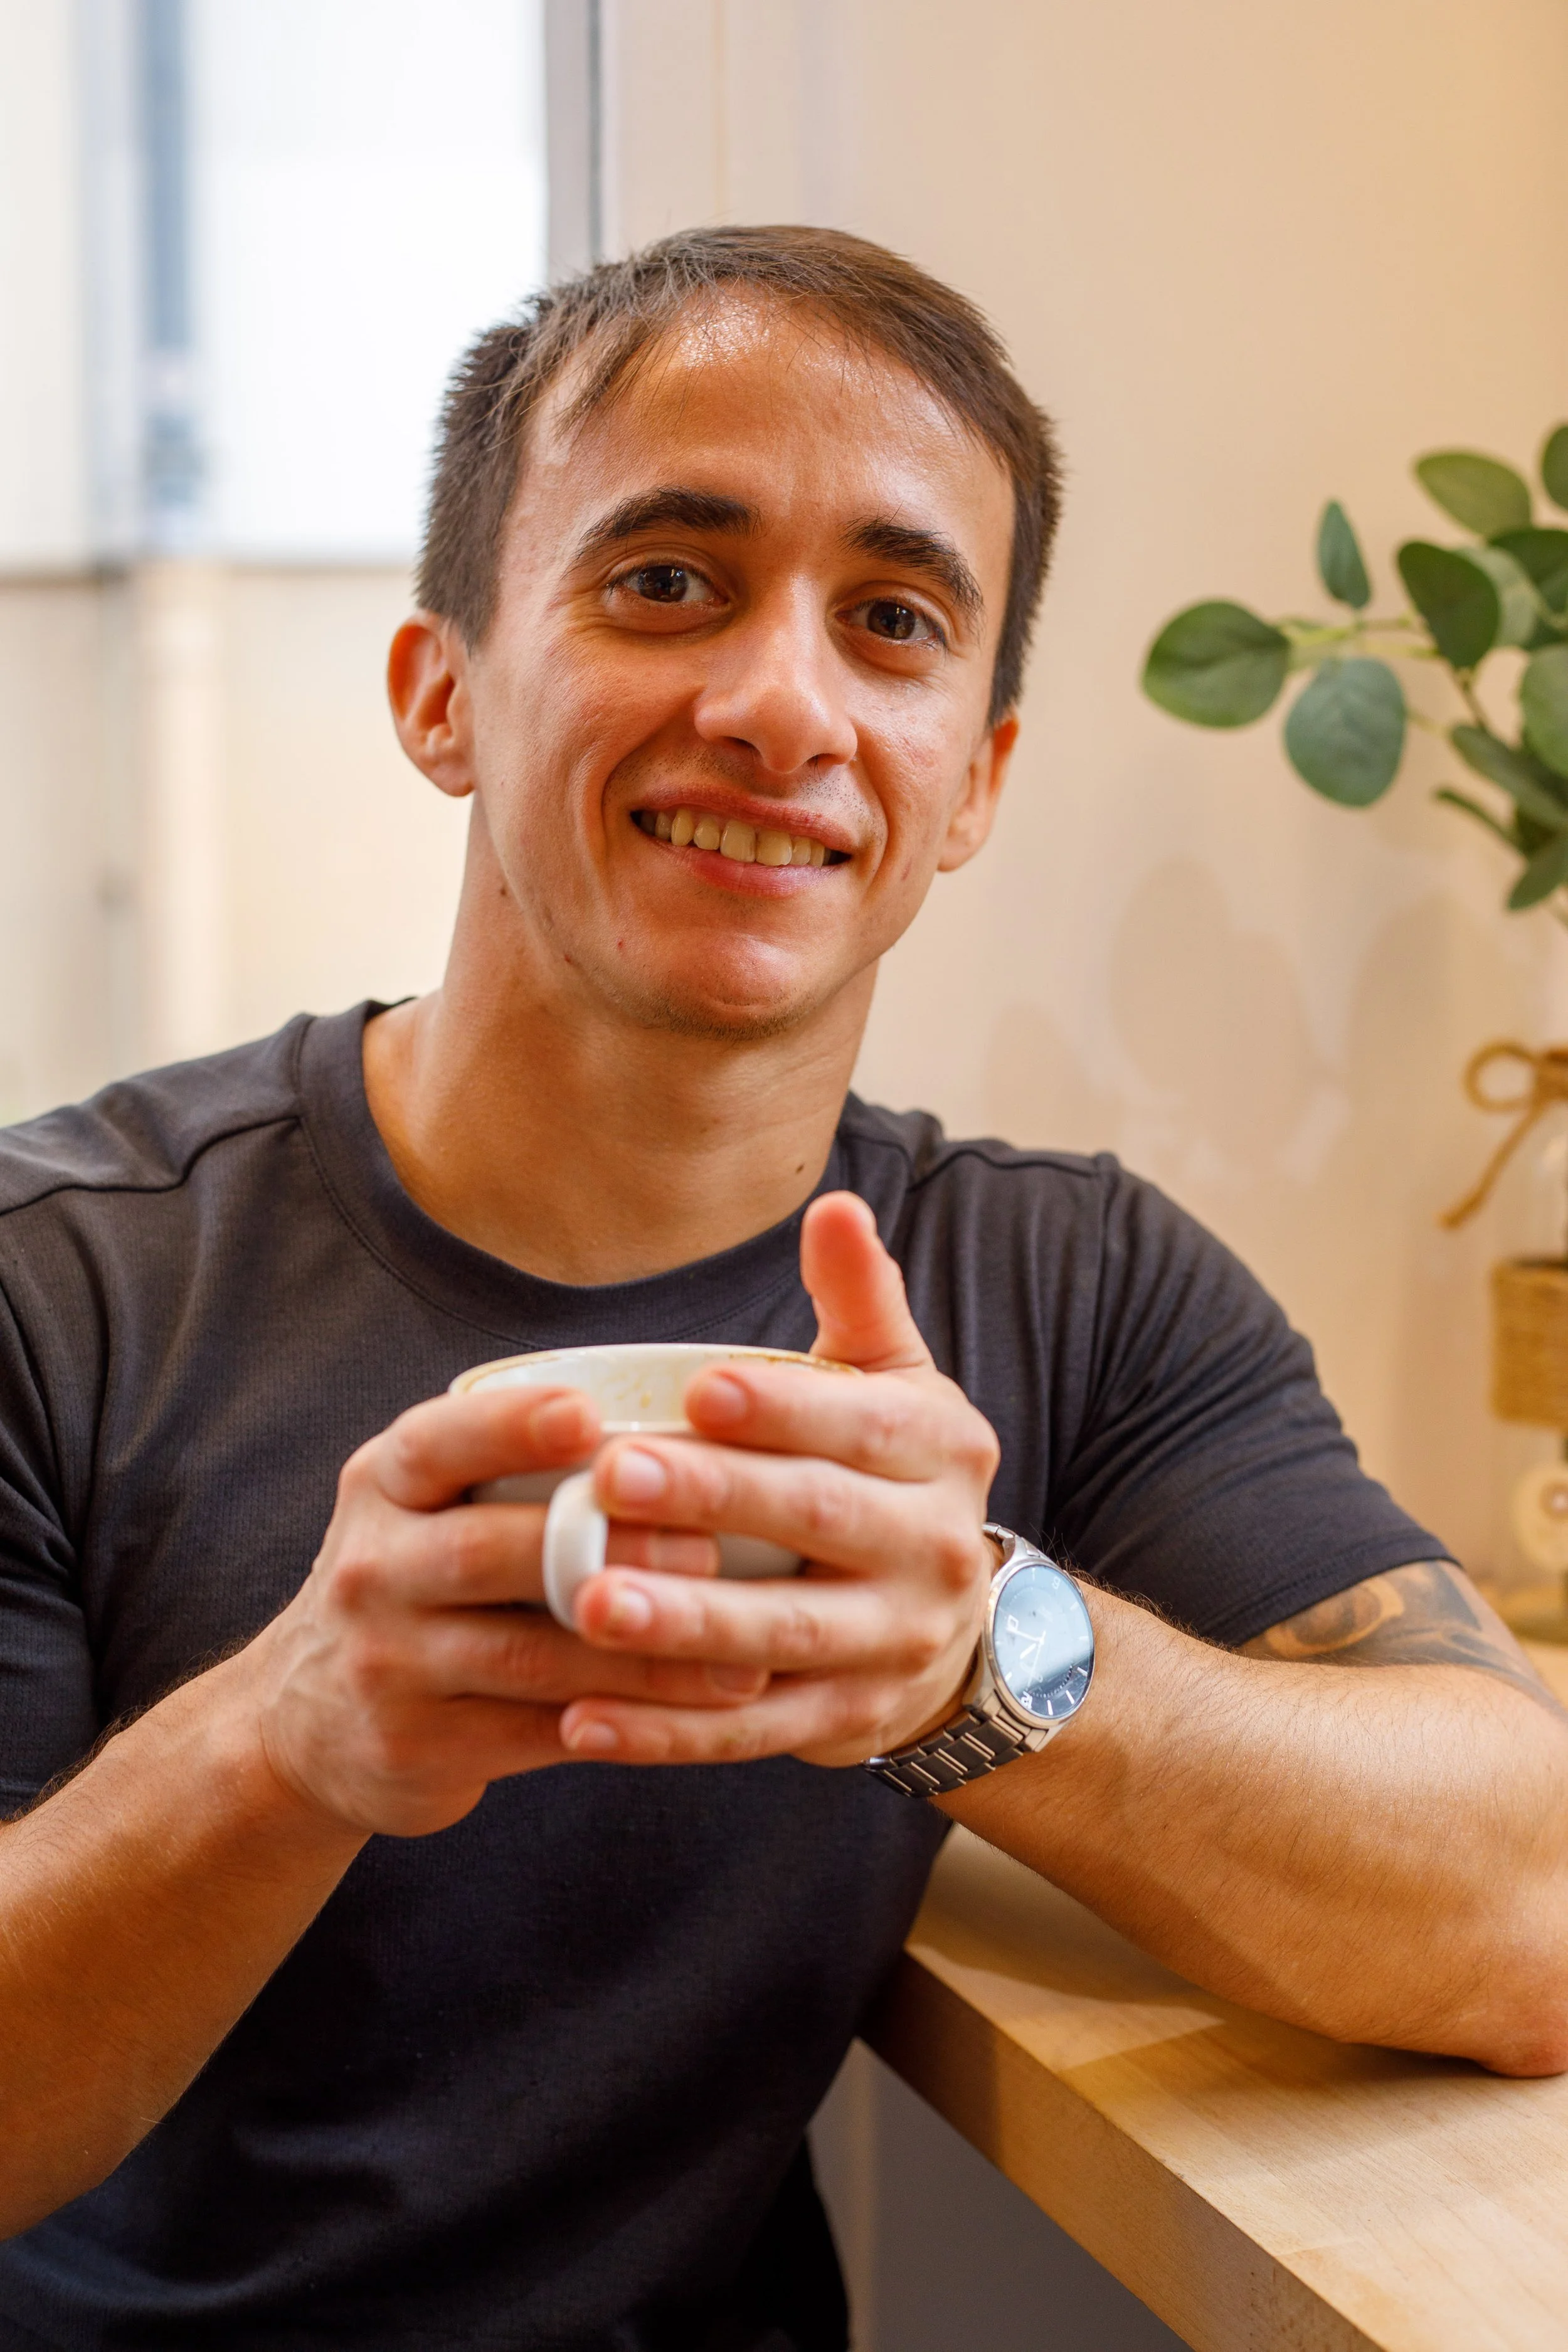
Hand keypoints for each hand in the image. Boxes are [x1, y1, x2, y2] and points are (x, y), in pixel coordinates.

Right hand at [248, 1386, 766, 1836]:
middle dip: (605, 1548)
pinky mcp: (416, 1747)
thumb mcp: (424, 1505)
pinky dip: (624, 1724)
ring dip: (642, 1657)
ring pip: (529, 1657)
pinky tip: (696, 1717)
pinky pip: (538, 1734)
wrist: (305, 1723)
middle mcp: (371, 1568)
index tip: (589, 1415)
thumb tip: (688, 1424)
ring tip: (742, 1655)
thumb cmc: (416, 1581)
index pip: (439, 1442)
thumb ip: (510, 1464)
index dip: (512, 1424)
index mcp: (383, 1485)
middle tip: (710, 1548)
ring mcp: (387, 1664)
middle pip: (490, 1551)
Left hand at [559, 1192, 1000, 1767]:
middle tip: (611, 1481)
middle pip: (815, 1523)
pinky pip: (749, 1734)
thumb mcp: (896, 1384)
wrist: (960, 1630)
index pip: (859, 1425)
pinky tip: (579, 1719)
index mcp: (940, 1451)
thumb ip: (860, 1300)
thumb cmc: (887, 1476)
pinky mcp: (847, 1723)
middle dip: (713, 1503)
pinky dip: (664, 1733)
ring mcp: (893, 1646)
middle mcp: (933, 1550)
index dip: (781, 1409)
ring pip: (780, 1639)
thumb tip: (835, 1205)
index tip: (696, 1391)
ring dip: (681, 1627)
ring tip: (587, 1602)